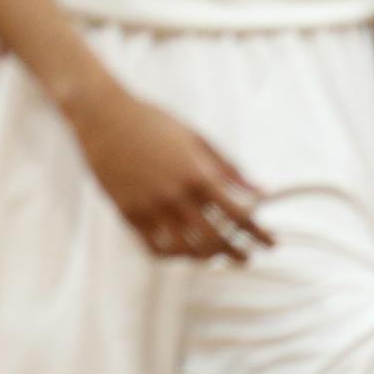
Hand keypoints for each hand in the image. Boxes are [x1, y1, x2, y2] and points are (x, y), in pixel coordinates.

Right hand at [64, 83, 273, 261]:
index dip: (259, 233)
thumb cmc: (152, 120)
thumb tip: (261, 191)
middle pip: (216, 239)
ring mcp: (149, 206)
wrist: (102, 115)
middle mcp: (175, 195)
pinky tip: (181, 252)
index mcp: (197, 174)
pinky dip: (172, 256)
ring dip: (206, 258)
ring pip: (185, 250)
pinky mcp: (128, 211)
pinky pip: (154, 246)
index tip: (270, 242)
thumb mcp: (197, 138)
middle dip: (237, 253)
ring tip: (214, 258)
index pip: (239, 215)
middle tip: (246, 257)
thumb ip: (229, 168)